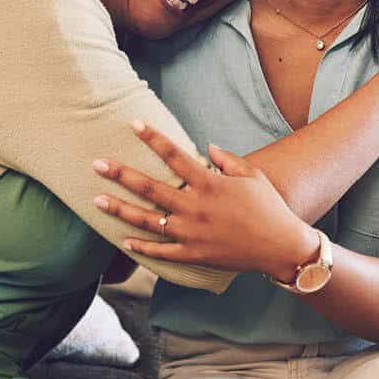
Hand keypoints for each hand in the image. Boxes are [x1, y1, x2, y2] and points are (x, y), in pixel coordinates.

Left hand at [92, 121, 318, 281]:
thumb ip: (228, 160)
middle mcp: (195, 207)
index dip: (153, 138)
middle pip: (150, 188)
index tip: (134, 124)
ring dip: (120, 210)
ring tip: (97, 200)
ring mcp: (191, 233)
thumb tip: (208, 147)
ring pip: (148, 221)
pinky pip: (162, 251)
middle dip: (121, 175)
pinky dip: (142, 247)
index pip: (174, 156)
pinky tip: (123, 240)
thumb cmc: (269, 207)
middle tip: (97, 164)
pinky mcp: (194, 254)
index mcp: (209, 184)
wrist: (281, 247)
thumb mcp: (252, 176)